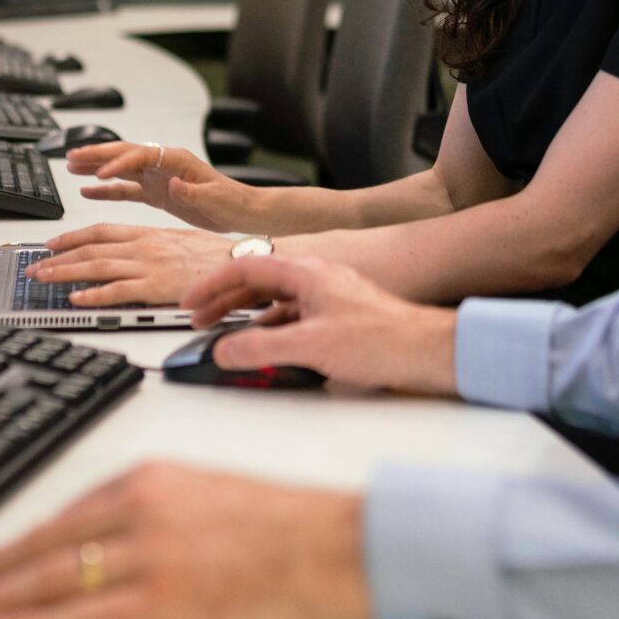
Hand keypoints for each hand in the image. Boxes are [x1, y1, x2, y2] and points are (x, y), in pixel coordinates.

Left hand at [0, 462, 369, 618]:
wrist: (343, 545)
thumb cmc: (289, 526)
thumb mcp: (209, 496)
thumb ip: (155, 514)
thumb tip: (108, 547)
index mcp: (151, 478)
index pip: (62, 516)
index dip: (12, 545)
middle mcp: (142, 506)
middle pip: (43, 545)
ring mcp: (153, 552)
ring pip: (52, 577)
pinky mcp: (169, 598)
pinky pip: (87, 617)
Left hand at [27, 222, 237, 305]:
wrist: (241, 261)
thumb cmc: (217, 255)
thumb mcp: (180, 241)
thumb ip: (154, 246)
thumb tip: (135, 255)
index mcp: (149, 234)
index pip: (101, 231)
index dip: (72, 237)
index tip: (52, 244)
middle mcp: (144, 246)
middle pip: (91, 248)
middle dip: (58, 257)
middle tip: (35, 266)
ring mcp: (148, 266)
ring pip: (97, 266)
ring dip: (65, 273)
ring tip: (43, 280)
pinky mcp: (156, 286)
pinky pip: (118, 291)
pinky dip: (94, 295)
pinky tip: (77, 300)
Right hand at [63, 139, 256, 231]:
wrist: (242, 211)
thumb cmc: (233, 201)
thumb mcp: (215, 197)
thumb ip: (193, 191)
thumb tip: (174, 183)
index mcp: (177, 160)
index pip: (141, 155)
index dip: (119, 163)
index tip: (100, 173)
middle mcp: (163, 165)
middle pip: (123, 154)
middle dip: (96, 154)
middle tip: (70, 156)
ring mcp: (157, 178)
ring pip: (119, 169)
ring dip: (95, 167)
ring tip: (70, 166)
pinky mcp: (155, 194)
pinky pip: (125, 189)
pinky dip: (106, 190)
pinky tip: (88, 191)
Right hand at [186, 253, 459, 396]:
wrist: (427, 350)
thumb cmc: (383, 338)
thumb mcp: (311, 346)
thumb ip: (262, 348)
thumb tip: (226, 350)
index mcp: (306, 273)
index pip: (246, 267)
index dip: (212, 284)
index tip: (190, 301)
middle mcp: (316, 278)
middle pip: (258, 282)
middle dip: (224, 301)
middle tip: (200, 319)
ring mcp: (328, 297)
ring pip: (276, 301)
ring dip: (247, 317)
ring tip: (226, 335)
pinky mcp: (339, 317)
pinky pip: (293, 317)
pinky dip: (271, 329)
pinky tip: (267, 347)